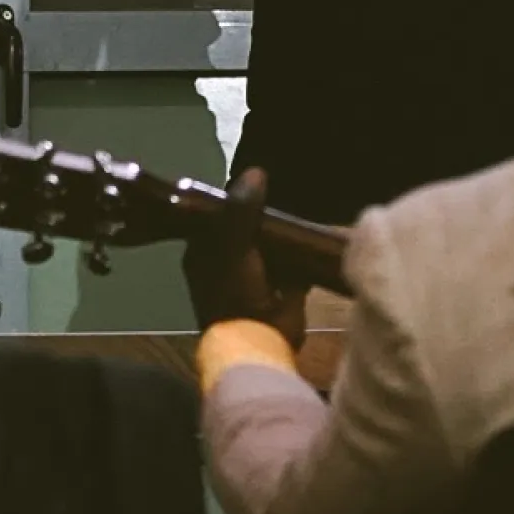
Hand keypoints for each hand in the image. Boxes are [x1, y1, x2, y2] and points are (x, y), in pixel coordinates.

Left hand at [182, 168, 306, 349]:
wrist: (259, 343)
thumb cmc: (235, 292)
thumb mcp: (232, 245)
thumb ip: (240, 209)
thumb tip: (256, 171)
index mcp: (203, 255)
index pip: (216, 217)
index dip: (234, 200)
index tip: (255, 182)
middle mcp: (226, 266)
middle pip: (246, 230)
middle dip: (262, 217)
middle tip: (280, 192)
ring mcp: (255, 280)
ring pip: (270, 246)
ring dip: (283, 234)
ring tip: (298, 208)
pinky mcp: (283, 292)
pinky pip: (293, 263)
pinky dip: (301, 253)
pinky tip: (311, 233)